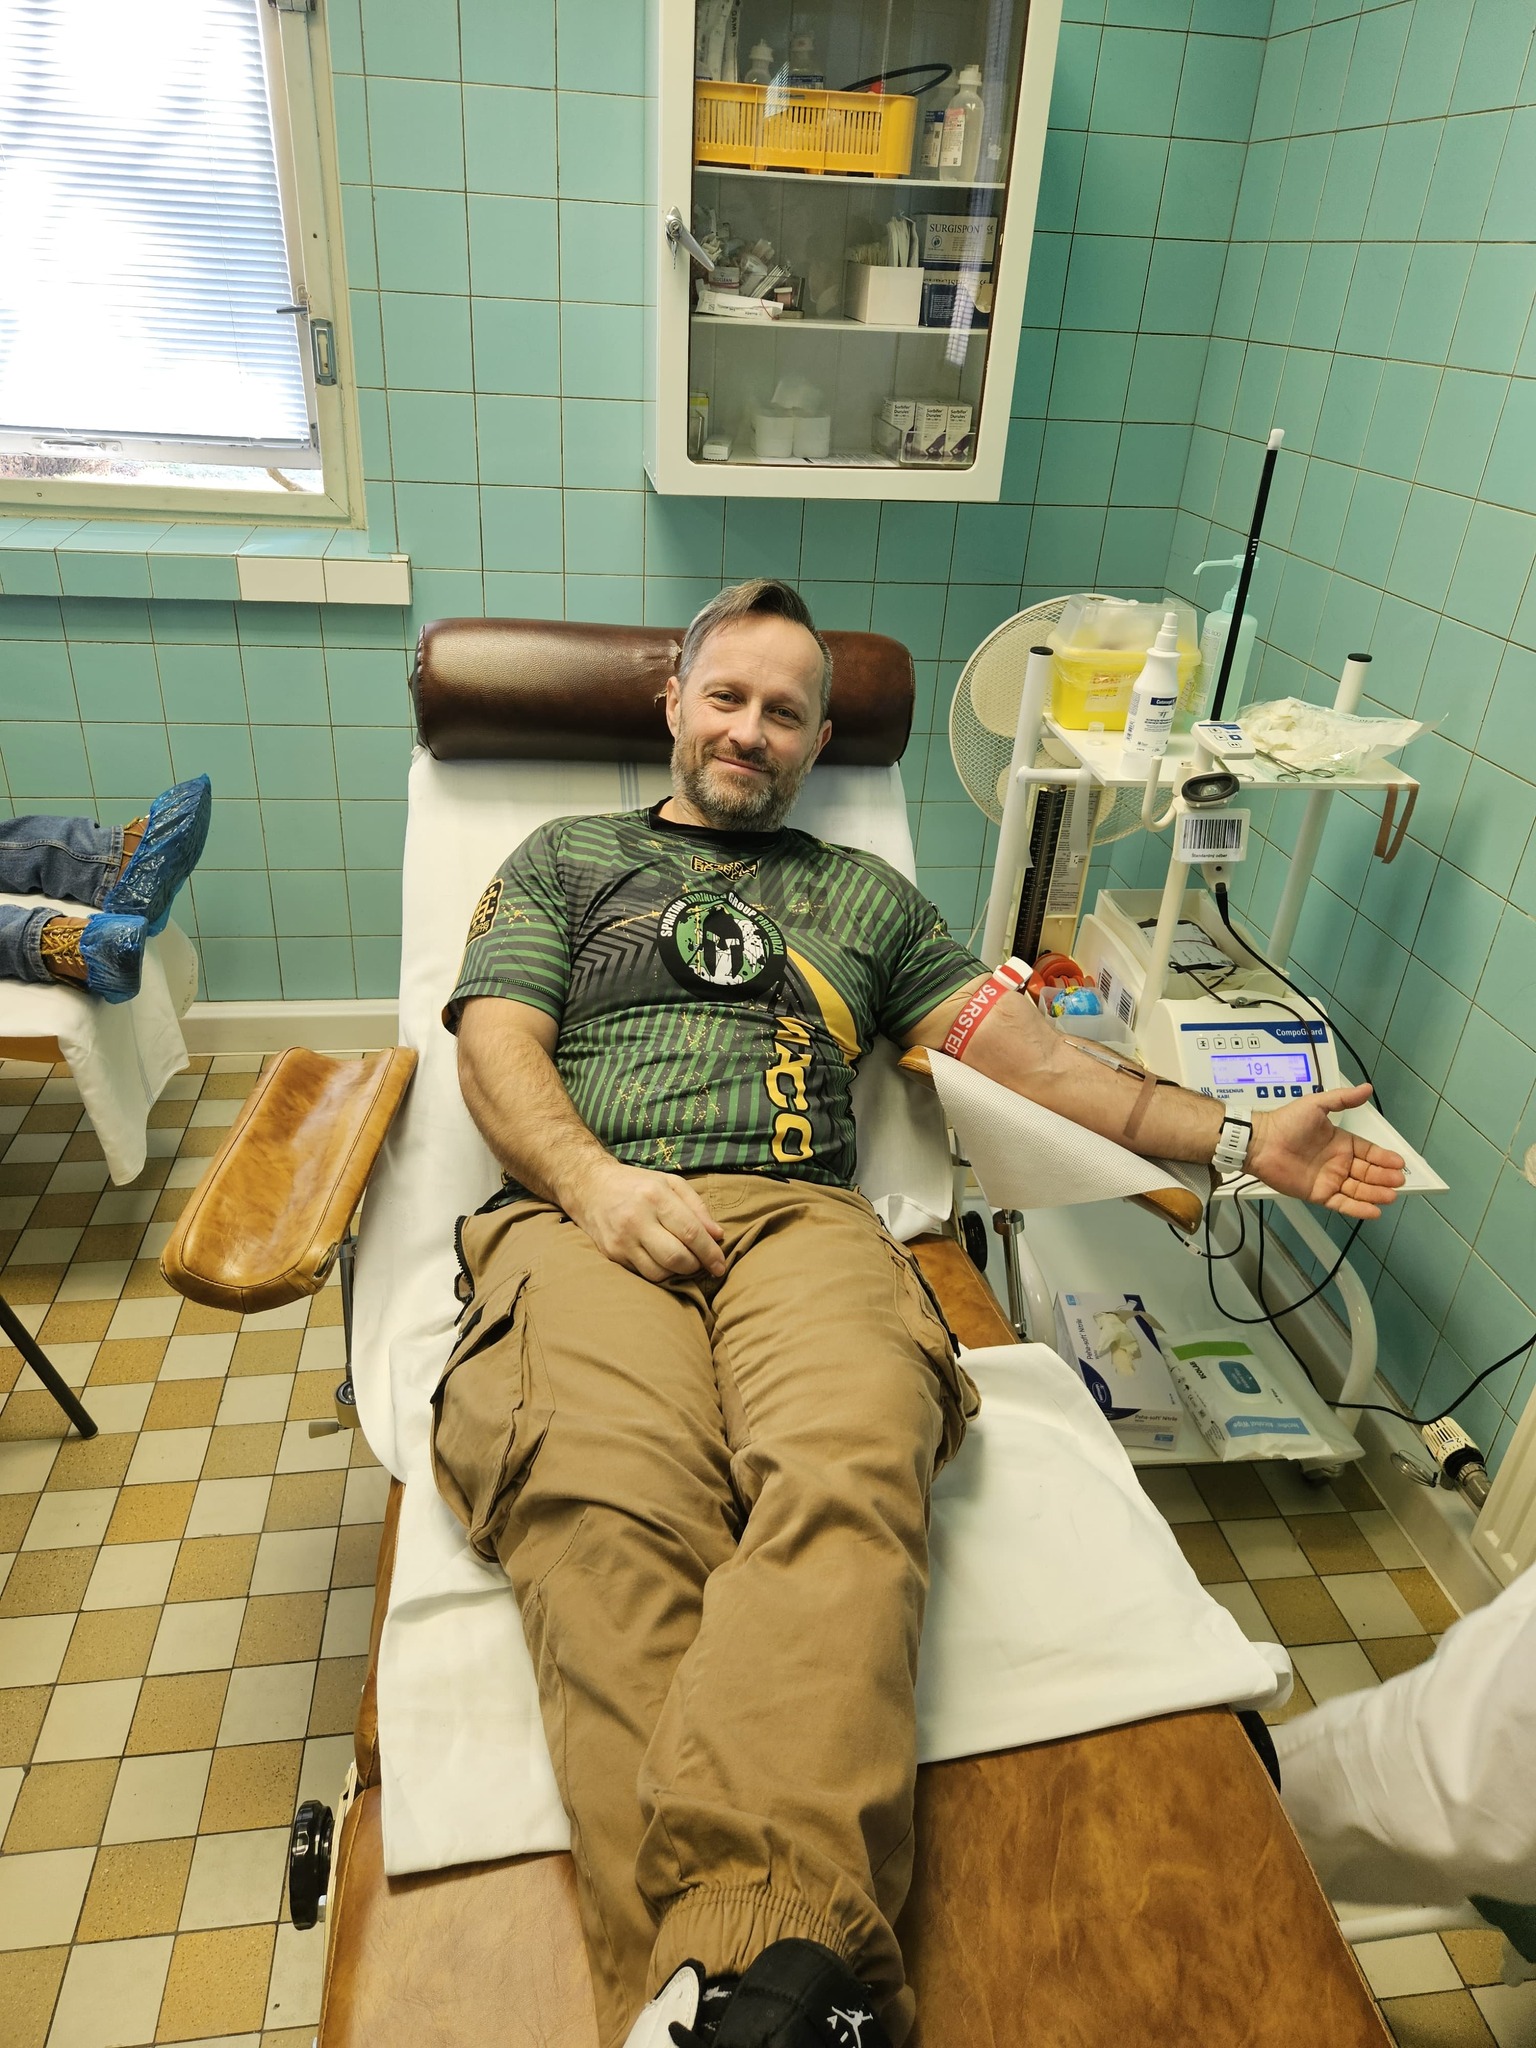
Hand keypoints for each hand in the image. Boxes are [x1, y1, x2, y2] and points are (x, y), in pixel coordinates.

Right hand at [561, 1157, 725, 1282]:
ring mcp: (621, 1239)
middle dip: (696, 1266)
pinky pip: (643, 1274)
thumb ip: (697, 1208)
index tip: (720, 1265)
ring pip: (660, 1272)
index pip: (690, 1232)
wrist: (590, 1186)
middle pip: (676, 1257)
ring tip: (682, 1260)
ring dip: (678, 1272)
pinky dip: (659, 1272)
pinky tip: (662, 1260)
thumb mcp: (670, 1183)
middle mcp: (636, 1219)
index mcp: (655, 1196)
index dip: (710, 1253)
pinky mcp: (611, 1254)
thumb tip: (718, 1235)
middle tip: (702, 1263)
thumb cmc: (637, 1185)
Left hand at [1245, 1083, 1405, 1218]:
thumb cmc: (1285, 1122)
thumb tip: (1366, 1088)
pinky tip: (1373, 1210)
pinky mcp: (1318, 1193)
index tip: (1399, 1162)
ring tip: (1391, 1195)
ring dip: (1375, 1193)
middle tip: (1399, 1180)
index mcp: (1340, 1142)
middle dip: (1384, 1177)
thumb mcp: (1317, 1105)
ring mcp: (1328, 1178)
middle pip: (1367, 1172)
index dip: (1384, 1158)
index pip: (1369, 1152)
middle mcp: (1337, 1161)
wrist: (1260, 1142)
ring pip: (1358, 1189)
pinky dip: (1358, 1208)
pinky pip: (1342, 1203)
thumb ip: (1343, 1099)